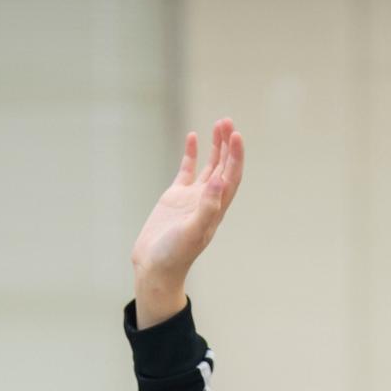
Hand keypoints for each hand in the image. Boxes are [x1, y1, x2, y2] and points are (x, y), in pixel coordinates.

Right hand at [132, 118, 243, 327]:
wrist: (154, 268)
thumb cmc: (175, 255)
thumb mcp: (193, 232)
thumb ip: (207, 207)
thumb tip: (220, 180)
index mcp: (216, 210)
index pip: (231, 177)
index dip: (236, 156)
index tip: (236, 135)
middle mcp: (208, 201)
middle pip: (224, 168)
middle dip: (228, 145)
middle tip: (227, 122)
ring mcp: (191, 199)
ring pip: (209, 167)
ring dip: (215, 147)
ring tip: (219, 124)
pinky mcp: (175, 198)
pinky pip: (187, 171)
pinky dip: (191, 154)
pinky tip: (193, 137)